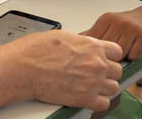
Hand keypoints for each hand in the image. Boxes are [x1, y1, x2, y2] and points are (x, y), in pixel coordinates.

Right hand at [0, 30, 122, 110]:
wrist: (25, 68)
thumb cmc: (36, 51)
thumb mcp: (61, 36)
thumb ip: (78, 43)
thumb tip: (79, 46)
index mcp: (92, 46)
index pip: (117, 51)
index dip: (110, 56)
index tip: (104, 59)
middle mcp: (97, 64)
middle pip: (117, 71)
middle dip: (107, 72)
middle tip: (95, 74)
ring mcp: (93, 82)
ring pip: (113, 88)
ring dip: (104, 88)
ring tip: (91, 87)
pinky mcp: (85, 98)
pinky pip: (104, 104)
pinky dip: (97, 102)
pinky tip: (88, 98)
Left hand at [80, 9, 141, 60]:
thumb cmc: (126, 24)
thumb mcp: (107, 24)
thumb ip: (93, 33)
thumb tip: (74, 42)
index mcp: (106, 19)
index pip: (94, 40)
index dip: (94, 51)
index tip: (94, 57)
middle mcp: (118, 22)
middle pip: (106, 48)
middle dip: (107, 56)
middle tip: (110, 57)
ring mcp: (132, 29)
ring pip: (120, 53)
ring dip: (121, 57)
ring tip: (123, 52)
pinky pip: (133, 55)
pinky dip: (133, 57)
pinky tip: (133, 50)